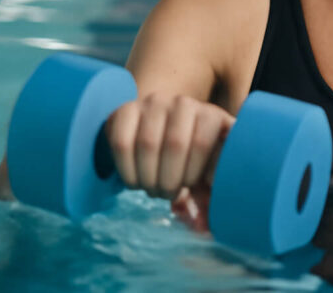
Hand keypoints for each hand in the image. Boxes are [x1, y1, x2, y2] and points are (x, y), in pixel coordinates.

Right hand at [104, 93, 234, 202]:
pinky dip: (126, 170)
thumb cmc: (191, 160)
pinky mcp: (126, 110)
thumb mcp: (207, 173)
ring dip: (148, 177)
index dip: (192, 174)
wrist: (162, 134)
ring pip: (147, 144)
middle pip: (174, 144)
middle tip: (166, 193)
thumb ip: (211, 196)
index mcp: (211, 115)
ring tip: (152, 189)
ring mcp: (154, 103)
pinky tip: (134, 180)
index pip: (201, 143)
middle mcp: (184, 103)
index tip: (189, 188)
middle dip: (168, 180)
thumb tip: (204, 229)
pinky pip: (122, 143)